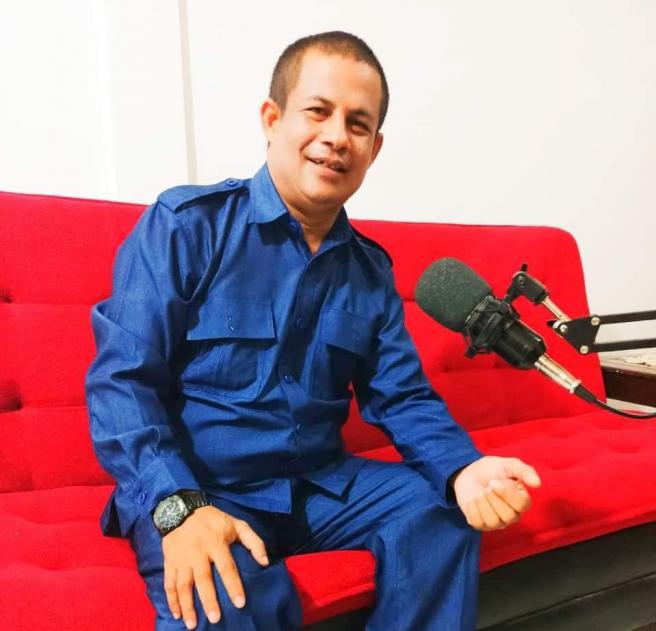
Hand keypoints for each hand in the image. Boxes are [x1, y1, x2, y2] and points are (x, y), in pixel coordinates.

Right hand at [162, 506, 268, 628]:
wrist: (181, 509)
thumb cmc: (213, 520)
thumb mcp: (236, 524)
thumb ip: (253, 541)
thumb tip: (265, 562)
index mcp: (216, 543)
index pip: (227, 567)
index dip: (233, 585)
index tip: (239, 603)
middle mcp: (198, 552)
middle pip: (203, 579)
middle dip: (209, 600)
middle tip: (215, 619)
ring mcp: (181, 558)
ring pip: (183, 585)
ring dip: (187, 606)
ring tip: (192, 624)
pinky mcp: (169, 561)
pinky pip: (169, 583)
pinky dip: (171, 600)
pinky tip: (176, 614)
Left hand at [451, 456, 541, 530]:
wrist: (469, 473)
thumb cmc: (492, 470)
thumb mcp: (508, 465)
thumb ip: (524, 471)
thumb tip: (538, 484)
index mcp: (522, 500)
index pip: (522, 505)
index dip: (506, 494)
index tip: (493, 481)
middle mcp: (512, 515)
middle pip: (508, 516)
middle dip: (493, 498)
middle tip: (487, 486)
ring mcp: (497, 522)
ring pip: (493, 522)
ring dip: (483, 503)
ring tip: (479, 492)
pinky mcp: (482, 525)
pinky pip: (478, 523)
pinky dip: (472, 508)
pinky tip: (473, 500)